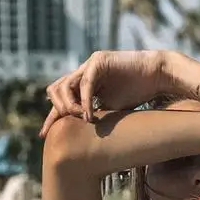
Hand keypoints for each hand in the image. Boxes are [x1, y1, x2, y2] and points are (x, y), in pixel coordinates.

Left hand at [39, 50, 174, 137]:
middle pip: (55, 90)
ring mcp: (89, 65)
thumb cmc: (137, 94)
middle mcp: (82, 73)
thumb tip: (81, 138)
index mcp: (83, 85)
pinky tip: (88, 115)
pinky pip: (85, 83)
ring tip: (83, 119)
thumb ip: (94, 117)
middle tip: (70, 124)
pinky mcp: (99, 61)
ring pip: (64, 85)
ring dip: (69, 106)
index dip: (51, 117)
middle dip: (58, 111)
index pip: (60, 100)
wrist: (155, 77)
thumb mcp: (110, 111)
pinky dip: (84, 101)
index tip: (44, 136)